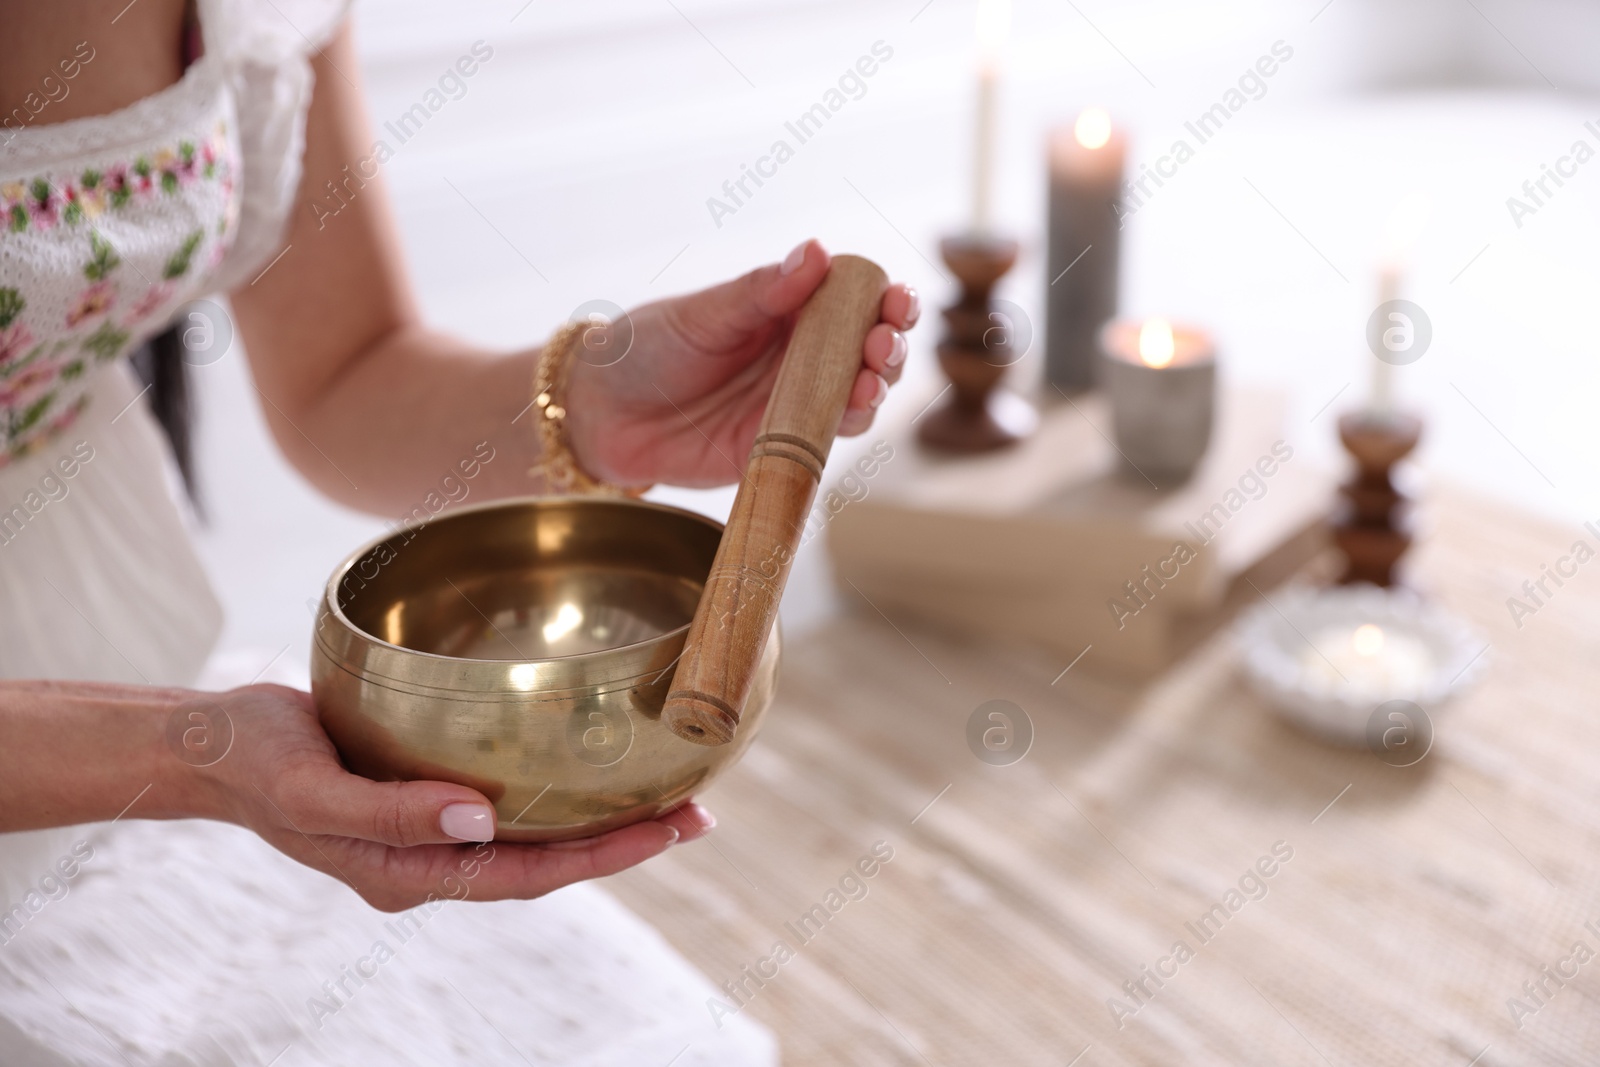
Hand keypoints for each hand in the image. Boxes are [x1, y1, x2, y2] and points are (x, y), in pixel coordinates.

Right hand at [191, 685, 712, 911]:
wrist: (214, 747)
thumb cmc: (257, 766)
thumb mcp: (314, 791)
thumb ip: (392, 813)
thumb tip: (479, 820)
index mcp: (413, 874)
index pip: (529, 874)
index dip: (603, 857)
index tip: (670, 831)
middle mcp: (434, 857)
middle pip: (546, 858)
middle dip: (623, 840)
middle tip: (699, 812)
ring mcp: (433, 828)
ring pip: (534, 830)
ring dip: (598, 814)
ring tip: (667, 792)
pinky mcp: (428, 790)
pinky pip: (507, 797)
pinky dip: (554, 785)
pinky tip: (585, 761)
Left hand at [563, 239, 919, 488]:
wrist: (602, 416)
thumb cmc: (647, 349)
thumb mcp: (702, 314)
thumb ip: (760, 292)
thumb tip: (815, 252)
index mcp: (790, 308)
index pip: (855, 297)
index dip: (886, 298)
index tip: (895, 299)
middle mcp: (803, 354)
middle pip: (871, 347)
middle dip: (891, 343)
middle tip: (884, 344)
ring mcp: (797, 401)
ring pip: (861, 393)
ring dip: (878, 385)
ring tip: (871, 379)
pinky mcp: (784, 446)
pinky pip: (828, 437)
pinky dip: (848, 425)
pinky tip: (851, 411)